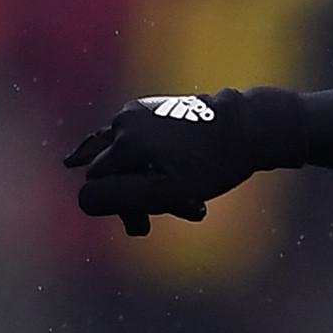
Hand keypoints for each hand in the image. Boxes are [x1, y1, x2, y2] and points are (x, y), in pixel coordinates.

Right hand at [64, 90, 295, 236]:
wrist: (250, 127)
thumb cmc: (213, 164)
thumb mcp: (168, 191)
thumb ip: (122, 197)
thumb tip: (82, 198)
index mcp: (123, 142)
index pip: (97, 184)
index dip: (119, 207)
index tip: (144, 225)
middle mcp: (123, 122)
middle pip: (110, 169)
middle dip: (132, 197)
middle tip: (155, 223)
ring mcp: (137, 111)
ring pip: (124, 156)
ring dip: (143, 180)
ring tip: (176, 203)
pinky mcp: (151, 108)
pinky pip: (134, 140)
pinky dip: (146, 161)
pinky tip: (143, 169)